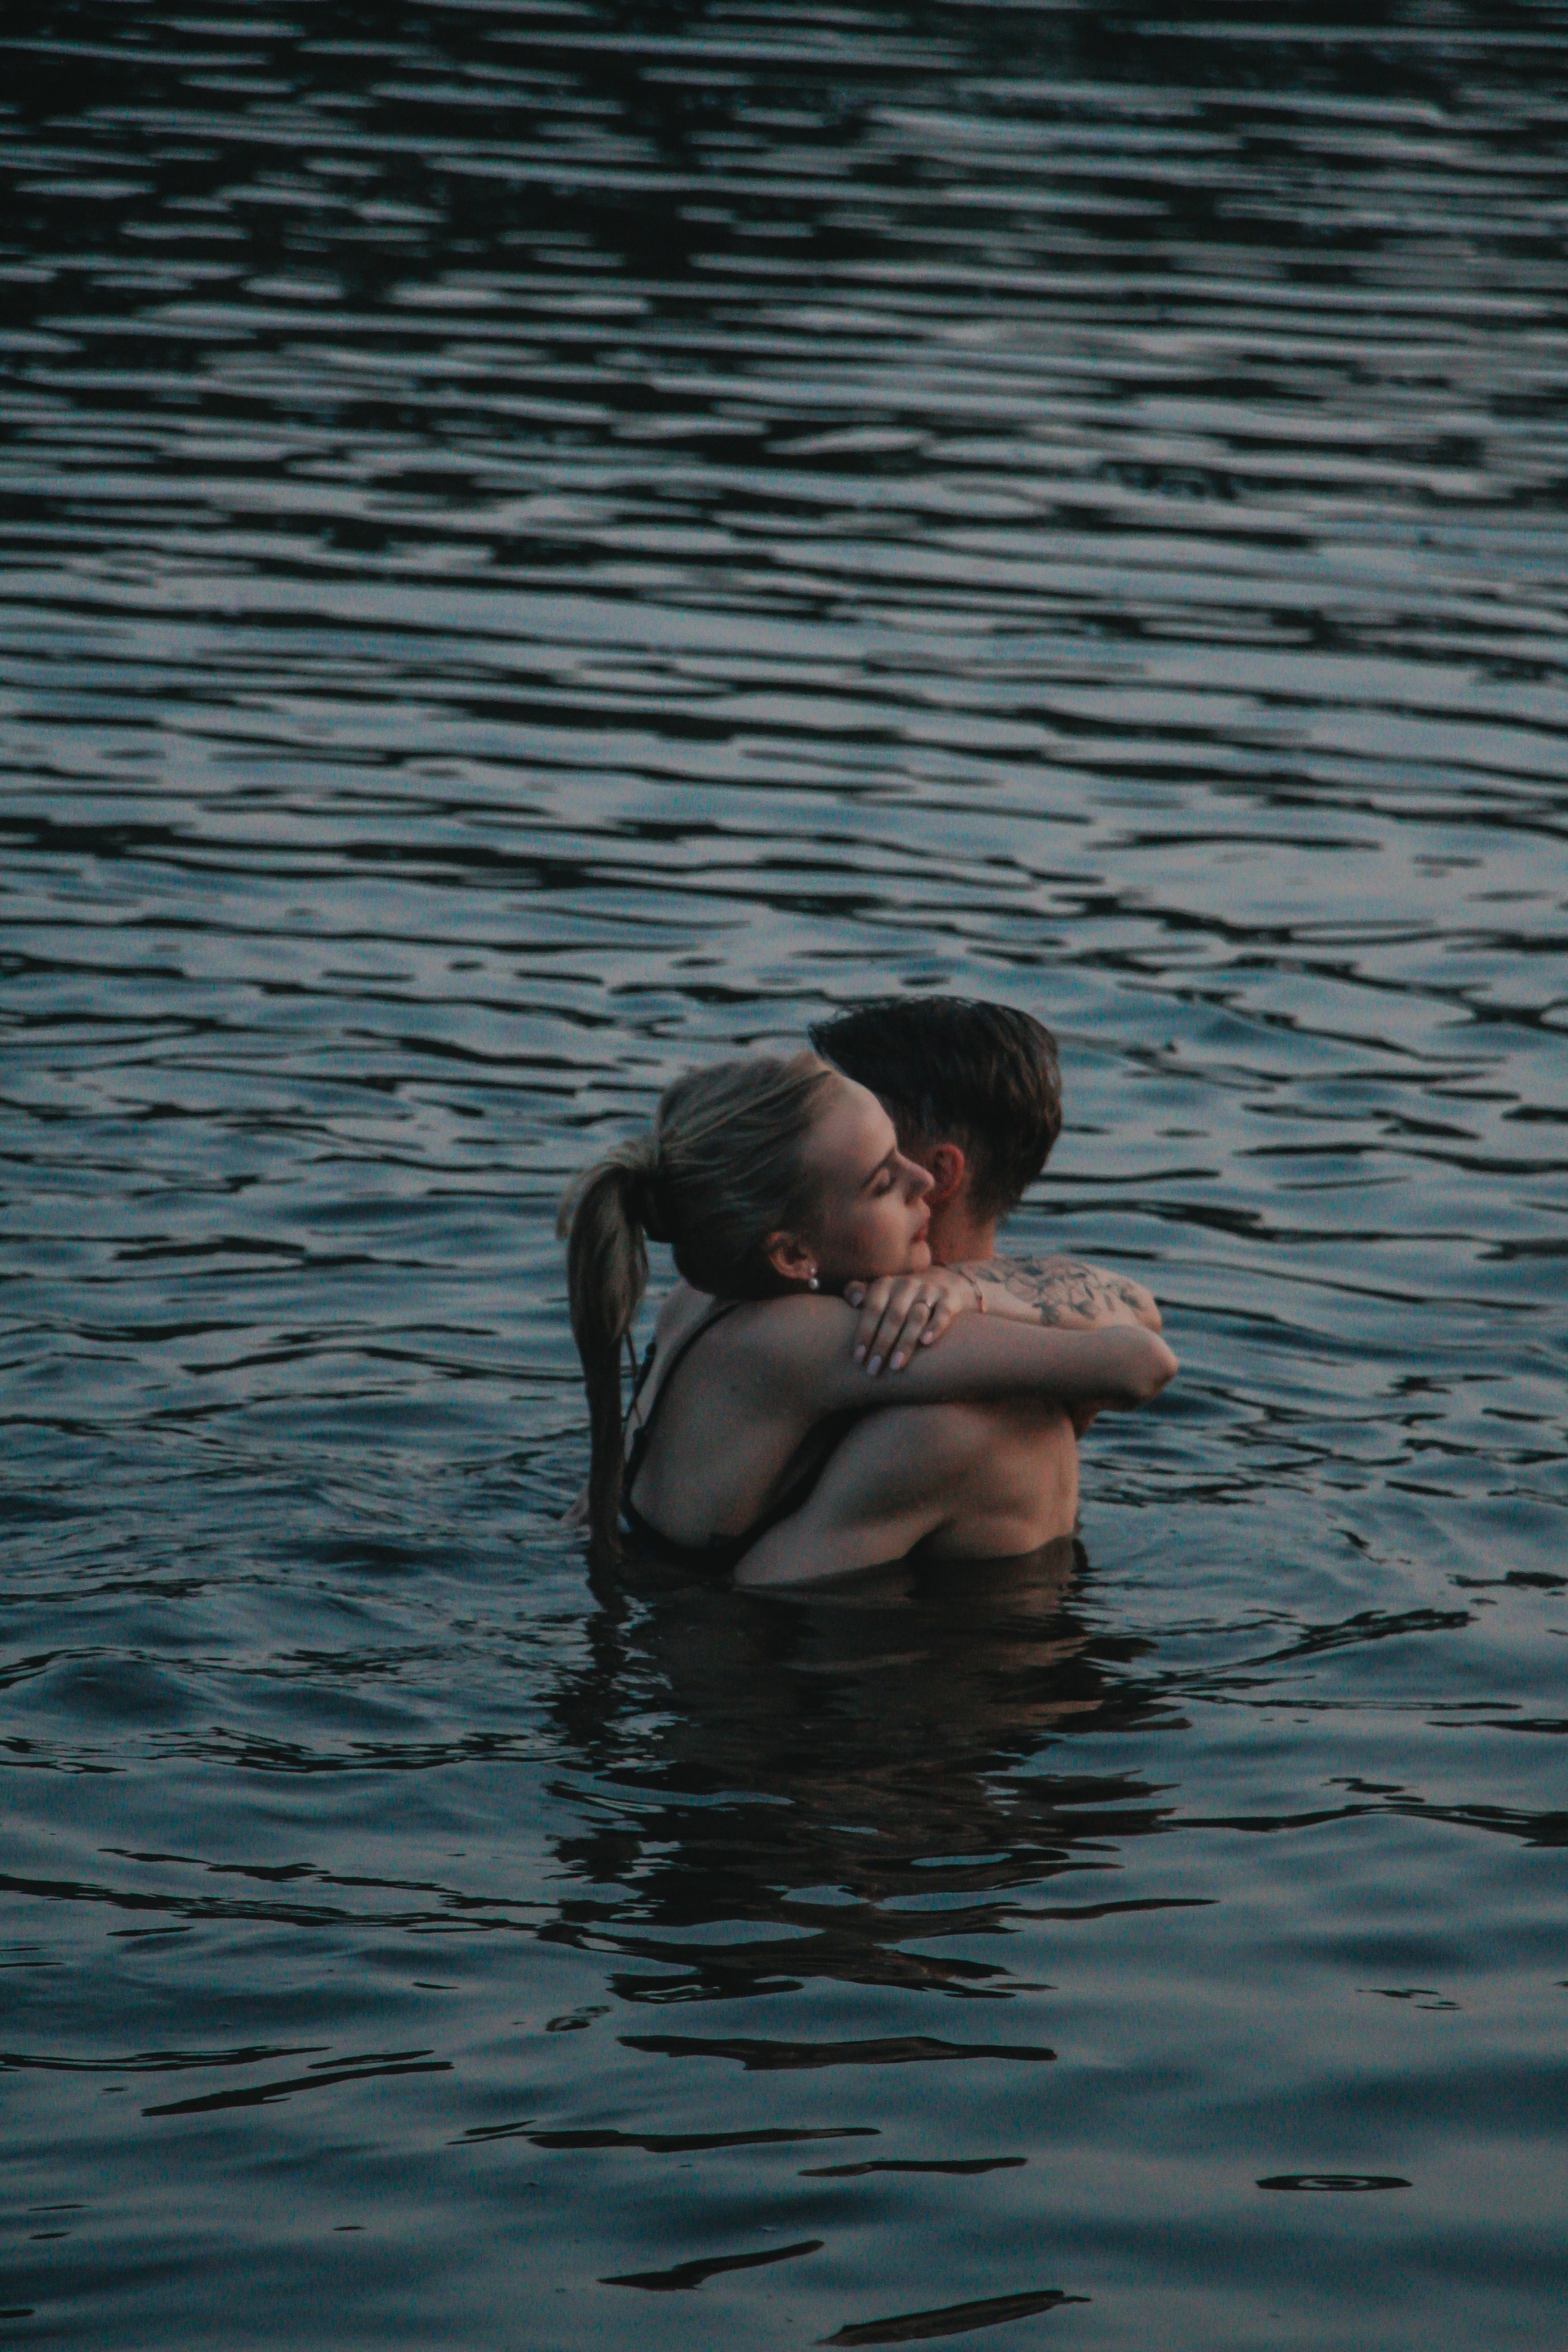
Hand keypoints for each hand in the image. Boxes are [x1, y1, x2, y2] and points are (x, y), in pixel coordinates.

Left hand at [843, 1266, 976, 1374]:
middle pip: (893, 1316)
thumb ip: (857, 1292)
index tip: (858, 1358)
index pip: (873, 1308)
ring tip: (895, 1366)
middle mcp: (907, 1285)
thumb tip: (854, 1300)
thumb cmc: (901, 1297)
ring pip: (917, 1317)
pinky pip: (943, 1313)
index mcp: (886, 1284)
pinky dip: (935, 1327)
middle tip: (873, 1370)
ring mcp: (930, 1291)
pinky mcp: (950, 1299)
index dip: (865, 1333)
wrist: (945, 1283)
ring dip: (905, 1342)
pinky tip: (925, 1342)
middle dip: (882, 1345)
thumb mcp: (879, 1291)